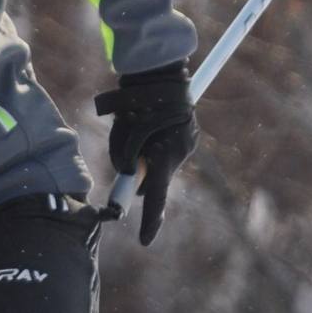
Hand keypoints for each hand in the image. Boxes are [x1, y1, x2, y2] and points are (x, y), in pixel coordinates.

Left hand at [95, 61, 198, 245]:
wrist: (159, 72)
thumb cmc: (136, 100)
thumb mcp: (123, 131)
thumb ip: (124, 157)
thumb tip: (130, 176)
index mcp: (164, 154)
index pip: (156, 195)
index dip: (150, 219)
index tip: (145, 241)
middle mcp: (180, 153)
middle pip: (155, 179)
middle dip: (140, 174)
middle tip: (127, 150)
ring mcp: (187, 145)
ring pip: (159, 164)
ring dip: (146, 156)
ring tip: (139, 124)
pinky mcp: (188, 138)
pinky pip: (166, 150)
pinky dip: (154, 145)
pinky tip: (151, 123)